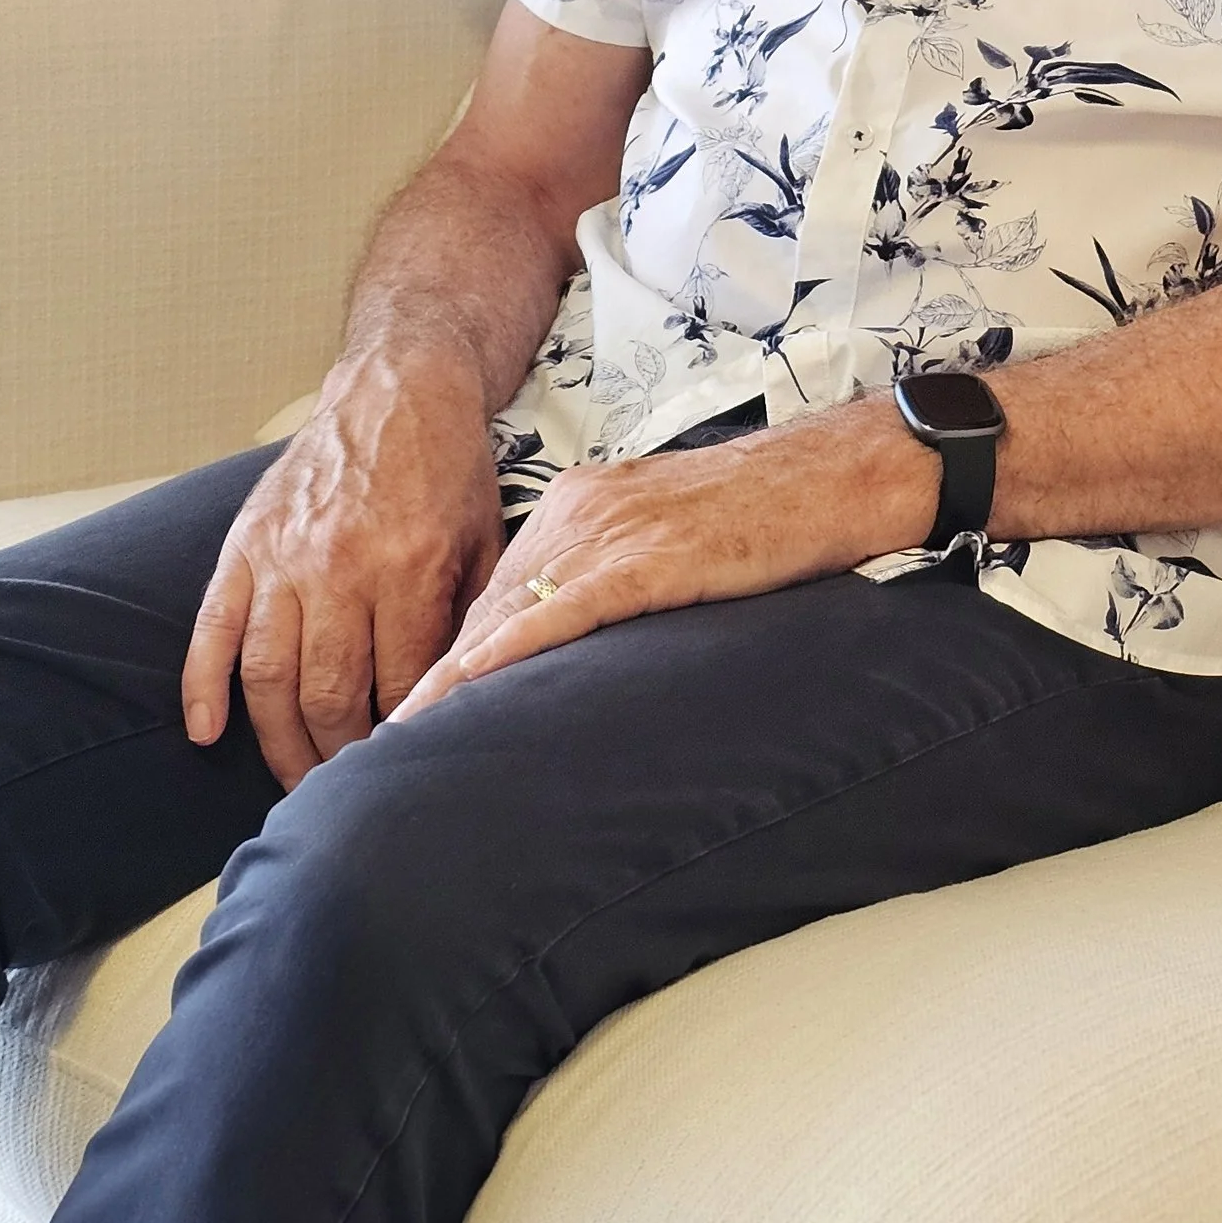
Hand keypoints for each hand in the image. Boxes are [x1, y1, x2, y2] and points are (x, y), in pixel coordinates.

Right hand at [182, 366, 506, 787]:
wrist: (397, 389)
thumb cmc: (449, 470)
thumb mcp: (485, 540)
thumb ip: (470, 617)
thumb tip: (458, 699)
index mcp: (409, 568)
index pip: (397, 684)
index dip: (398, 736)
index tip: (403, 768)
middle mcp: (340, 568)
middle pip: (326, 694)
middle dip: (336, 755)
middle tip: (344, 789)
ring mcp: (284, 559)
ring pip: (266, 676)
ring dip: (277, 740)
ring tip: (295, 779)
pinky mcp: (246, 546)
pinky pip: (211, 629)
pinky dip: (202, 687)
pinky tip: (205, 733)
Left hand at [389, 408, 939, 721]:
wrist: (844, 472)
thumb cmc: (778, 512)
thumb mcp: (678, 538)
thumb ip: (622, 577)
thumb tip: (587, 647)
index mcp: (586, 502)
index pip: (496, 590)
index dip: (451, 657)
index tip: (411, 713)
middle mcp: (579, 509)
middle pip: (483, 607)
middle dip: (431, 681)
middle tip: (377, 749)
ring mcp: (608, 532)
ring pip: (500, 616)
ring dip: (442, 687)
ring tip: (392, 749)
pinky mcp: (642, 561)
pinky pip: (549, 618)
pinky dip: (494, 665)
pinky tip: (452, 703)